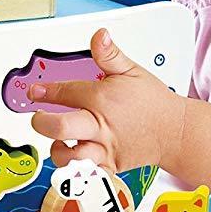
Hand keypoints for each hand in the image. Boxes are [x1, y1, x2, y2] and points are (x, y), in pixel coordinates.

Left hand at [28, 28, 184, 172]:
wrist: (176, 132)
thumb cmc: (153, 102)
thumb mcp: (132, 71)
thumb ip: (109, 54)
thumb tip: (99, 35)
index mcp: (103, 100)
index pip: (65, 93)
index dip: (44, 92)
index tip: (35, 92)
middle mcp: (101, 126)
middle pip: (60, 127)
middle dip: (41, 122)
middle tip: (38, 119)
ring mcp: (106, 149)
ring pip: (70, 158)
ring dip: (58, 152)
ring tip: (59, 143)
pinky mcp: (111, 167)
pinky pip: (87, 176)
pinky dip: (77, 172)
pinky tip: (75, 162)